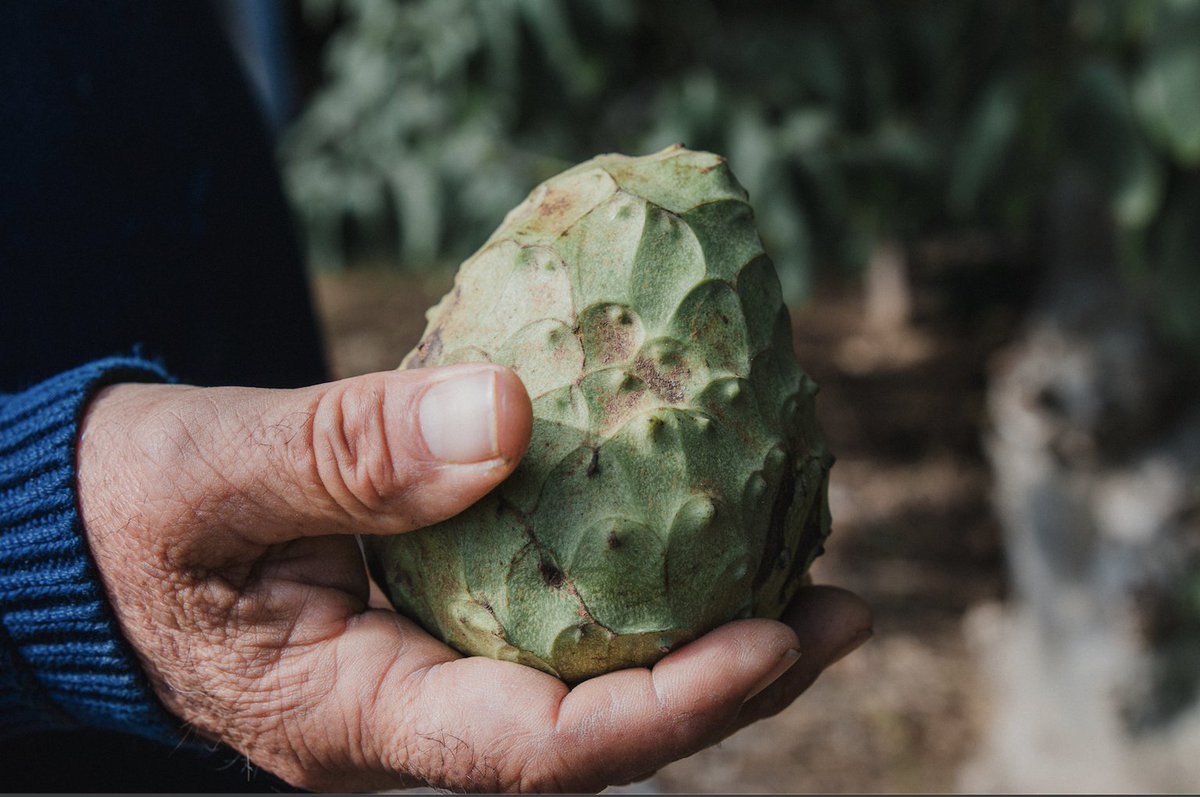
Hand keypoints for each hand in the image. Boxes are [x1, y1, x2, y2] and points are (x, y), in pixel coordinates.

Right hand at [78, 364, 870, 792]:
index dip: (667, 708)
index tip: (777, 639)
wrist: (101, 530)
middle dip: (731, 682)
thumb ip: (346, 452)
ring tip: (813, 567)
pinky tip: (696, 515)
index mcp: (359, 715)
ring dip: (705, 628)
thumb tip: (511, 418)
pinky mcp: (442, 614)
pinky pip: (557, 610)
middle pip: (599, 729)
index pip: (536, 751)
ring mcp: (434, 667)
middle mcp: (418, 710)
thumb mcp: (213, 474)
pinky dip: (636, 571)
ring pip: (592, 674)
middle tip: (844, 611)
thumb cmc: (136, 514)